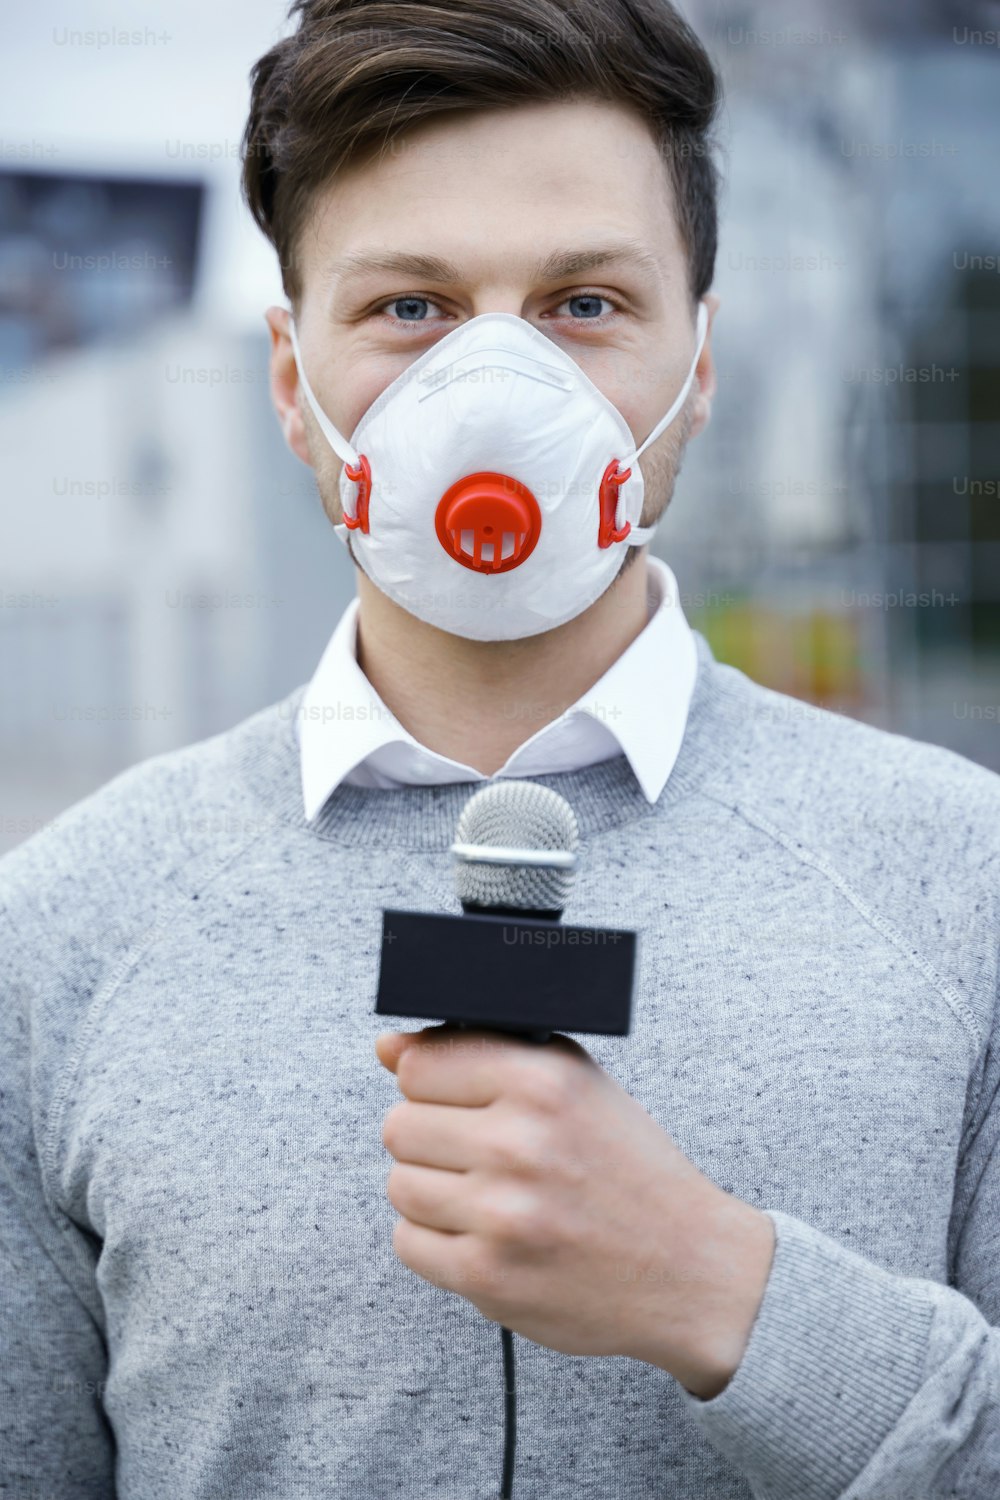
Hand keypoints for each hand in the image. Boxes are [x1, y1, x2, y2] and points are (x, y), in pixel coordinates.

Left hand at [375, 1024, 774, 1397]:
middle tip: (477, 1154)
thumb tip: (389, 1047)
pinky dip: (437, 1240)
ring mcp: (501, 1214)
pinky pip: (409, 1243)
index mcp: (542, 1082)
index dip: (431, 1083)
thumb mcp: (575, 1083)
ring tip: (485, 1194)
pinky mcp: (488, 1277)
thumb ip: (483, 1051)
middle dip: (430, 1139)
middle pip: (399, 1126)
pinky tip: (483, 1232)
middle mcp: (519, 1143)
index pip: (418, 1065)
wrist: (690, 1268)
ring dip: (432, 1190)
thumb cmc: (629, 1169)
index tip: (455, 1101)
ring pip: (399, 1185)